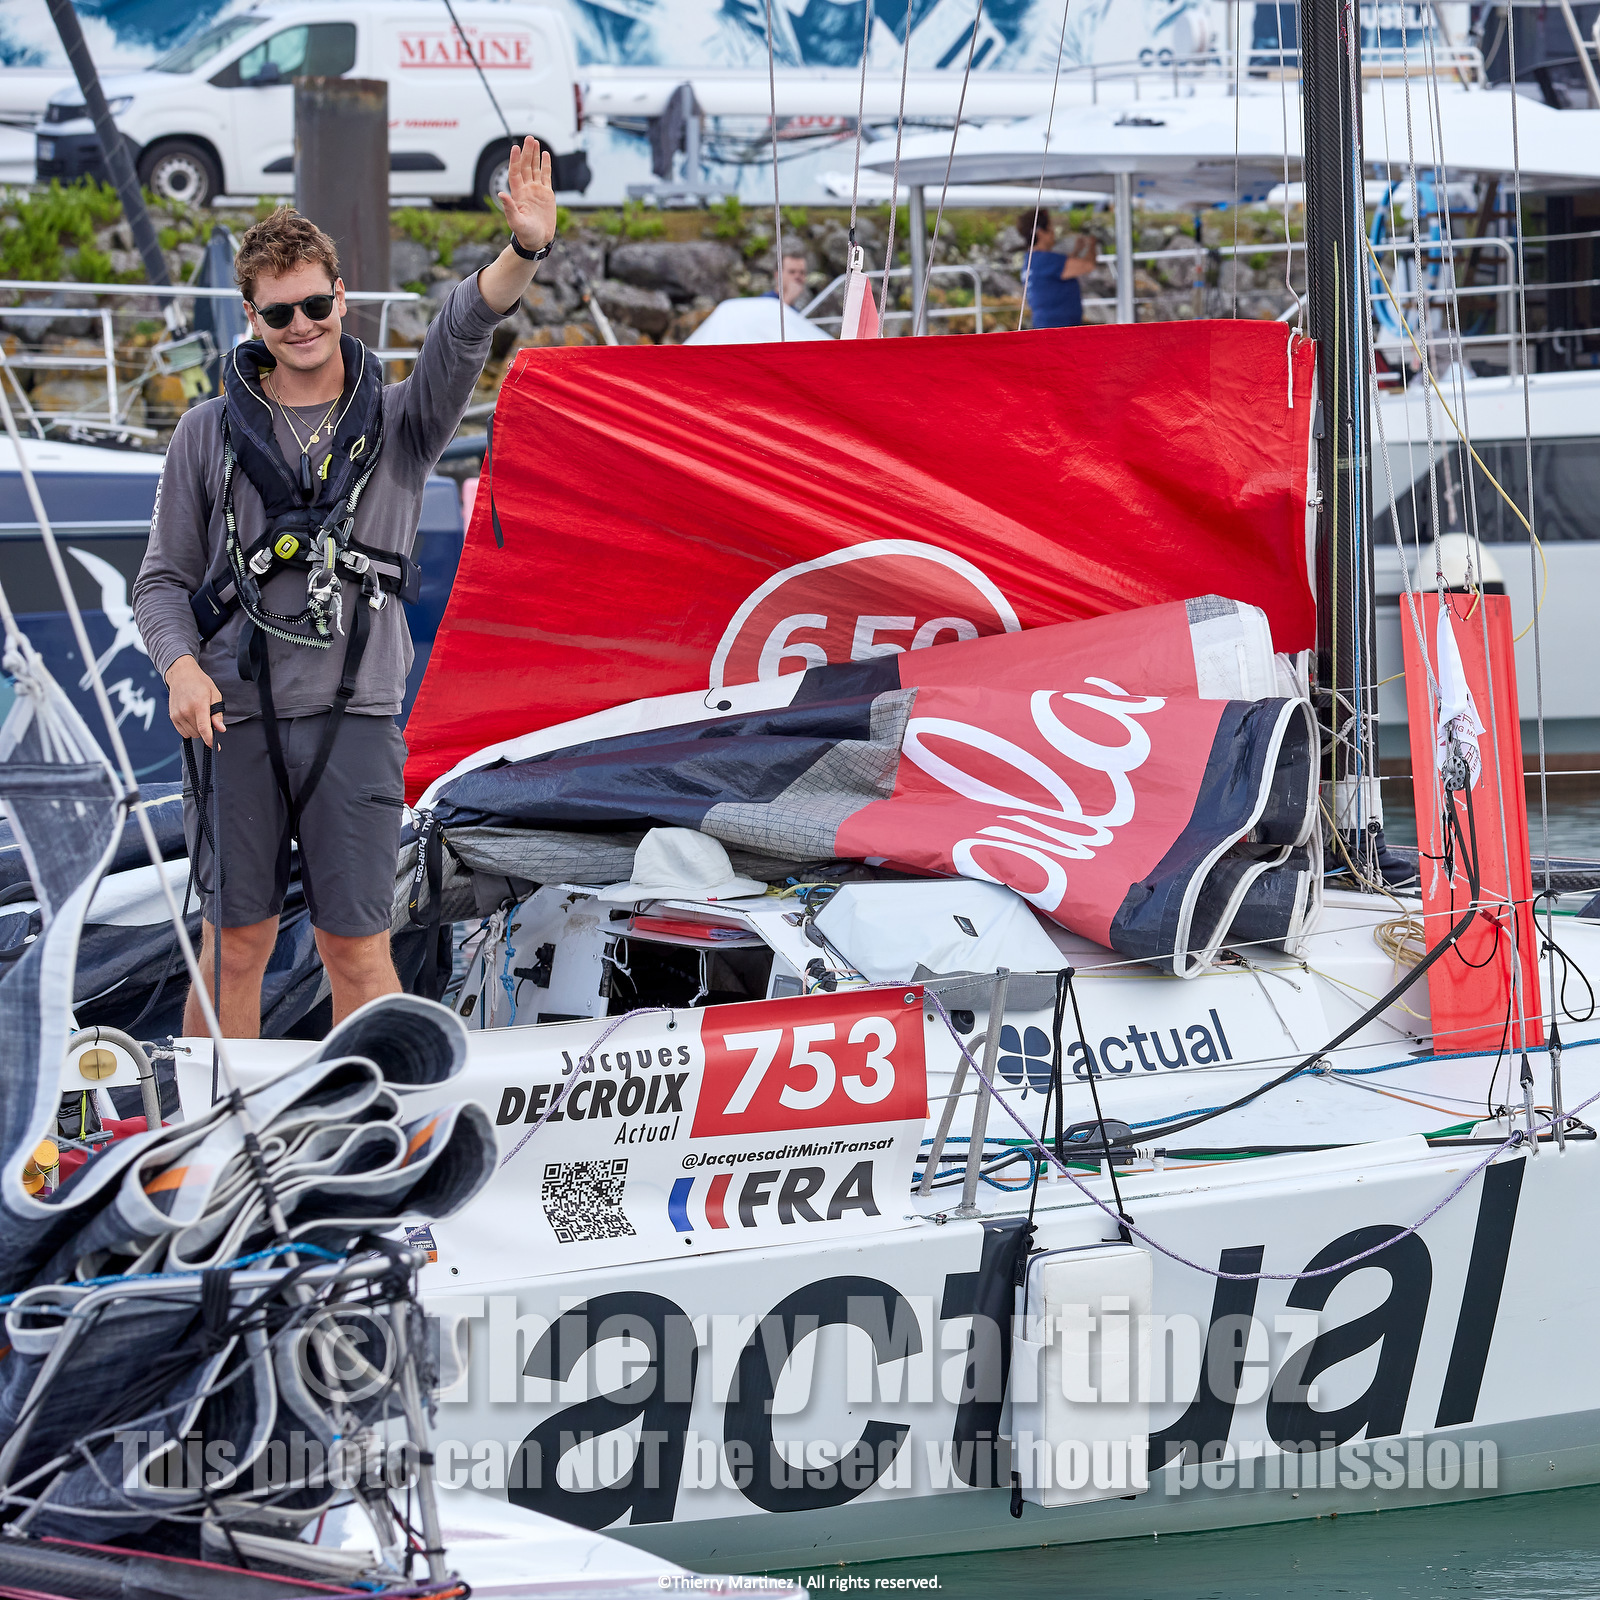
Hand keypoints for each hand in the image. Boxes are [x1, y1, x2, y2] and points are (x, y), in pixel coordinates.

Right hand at [166, 655, 224, 746]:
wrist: (181, 675)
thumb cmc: (200, 684)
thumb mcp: (215, 695)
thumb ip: (217, 714)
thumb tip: (220, 729)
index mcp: (198, 705)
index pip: (203, 728)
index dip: (209, 739)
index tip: (214, 746)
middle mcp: (185, 711)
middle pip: (198, 733)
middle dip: (206, 730)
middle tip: (208, 719)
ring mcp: (177, 714)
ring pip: (191, 734)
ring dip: (197, 730)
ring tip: (199, 716)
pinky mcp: (172, 716)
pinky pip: (182, 732)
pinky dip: (189, 729)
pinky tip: (193, 719)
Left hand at [498, 139, 556, 253]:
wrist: (538, 240)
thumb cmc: (525, 234)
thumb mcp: (516, 222)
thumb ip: (509, 208)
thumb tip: (501, 194)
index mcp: (518, 193)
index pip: (515, 172)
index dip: (515, 160)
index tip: (515, 147)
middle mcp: (526, 189)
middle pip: (526, 166)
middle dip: (526, 152)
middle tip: (529, 138)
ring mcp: (536, 190)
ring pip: (535, 168)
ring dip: (534, 155)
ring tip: (535, 141)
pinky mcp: (547, 194)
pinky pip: (546, 176)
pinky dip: (546, 165)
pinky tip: (545, 154)